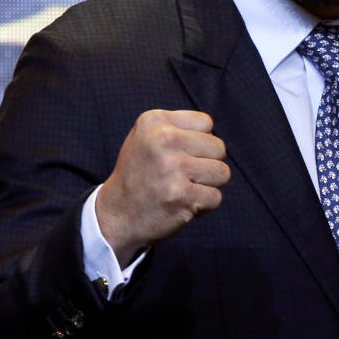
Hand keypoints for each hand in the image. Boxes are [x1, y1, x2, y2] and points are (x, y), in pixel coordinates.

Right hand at [95, 110, 229, 266]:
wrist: (115, 217)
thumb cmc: (140, 175)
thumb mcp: (147, 138)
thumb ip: (179, 128)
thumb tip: (216, 135)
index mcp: (154, 121)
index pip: (206, 123)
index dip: (199, 142)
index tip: (178, 155)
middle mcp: (162, 139)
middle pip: (219, 148)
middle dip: (207, 164)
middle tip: (181, 176)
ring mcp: (172, 168)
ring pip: (222, 173)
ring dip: (208, 186)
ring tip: (183, 189)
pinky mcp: (181, 195)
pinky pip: (216, 197)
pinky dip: (204, 205)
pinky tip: (182, 204)